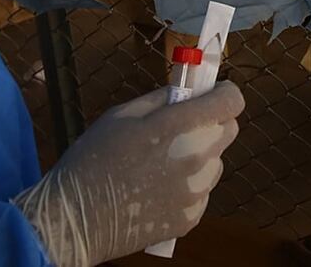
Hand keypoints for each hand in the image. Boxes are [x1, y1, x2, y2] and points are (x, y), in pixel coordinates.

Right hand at [15, 81, 244, 265]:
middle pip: (229, 130)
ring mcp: (196, 192)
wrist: (79, 218)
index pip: (231, 102)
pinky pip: (202, 192)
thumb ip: (160, 100)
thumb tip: (185, 92)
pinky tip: (157, 190)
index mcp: (177, 126)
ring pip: (215, 163)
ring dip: (200, 157)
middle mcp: (195, 158)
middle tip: (182, 129)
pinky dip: (188, 187)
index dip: (224, 94)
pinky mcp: (191, 218)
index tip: (212, 94)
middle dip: (212, 124)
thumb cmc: (93, 160)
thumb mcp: (121, 116)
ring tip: (162, 165)